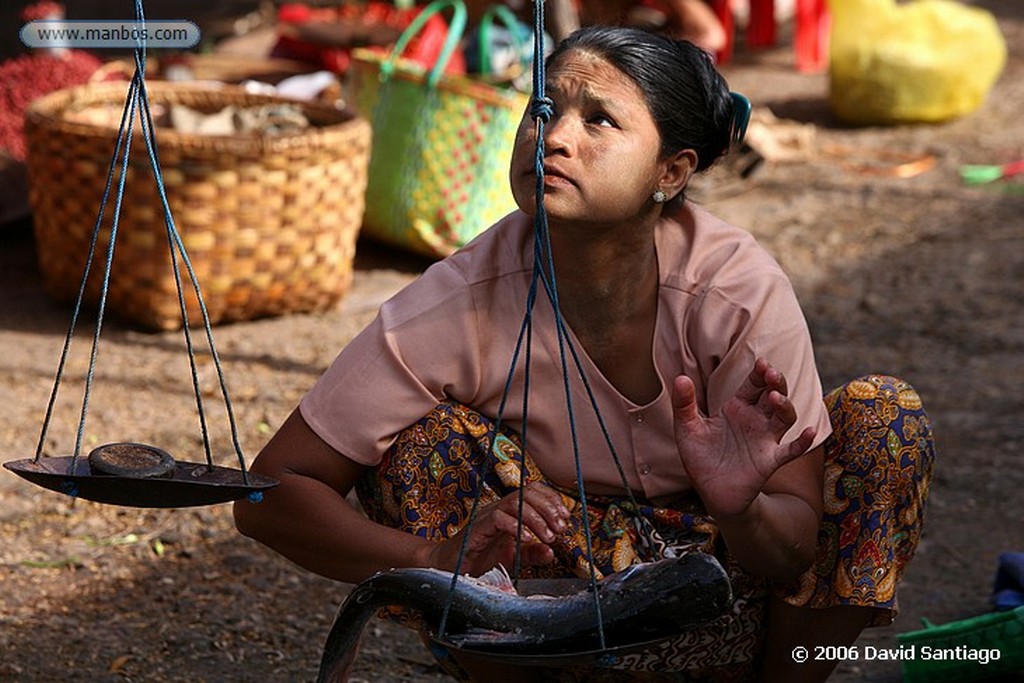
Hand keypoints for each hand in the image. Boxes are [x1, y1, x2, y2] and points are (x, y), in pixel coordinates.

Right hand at [426, 482, 569, 576]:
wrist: (449, 569)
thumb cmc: (479, 560)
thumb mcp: (512, 558)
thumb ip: (531, 553)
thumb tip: (552, 552)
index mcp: (509, 511)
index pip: (533, 491)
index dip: (552, 500)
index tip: (565, 518)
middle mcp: (499, 509)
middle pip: (527, 492)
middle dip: (549, 508)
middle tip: (560, 528)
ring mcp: (487, 516)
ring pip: (515, 502)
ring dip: (536, 517)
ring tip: (547, 536)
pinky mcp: (477, 528)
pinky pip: (497, 518)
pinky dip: (515, 526)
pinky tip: (526, 539)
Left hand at [672, 358, 815, 517]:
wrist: (709, 490)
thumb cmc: (700, 456)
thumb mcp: (687, 428)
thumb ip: (684, 404)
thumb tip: (680, 378)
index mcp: (737, 408)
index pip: (754, 384)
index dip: (760, 373)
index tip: (762, 363)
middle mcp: (755, 420)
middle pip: (773, 395)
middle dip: (775, 383)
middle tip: (771, 374)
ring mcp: (765, 440)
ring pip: (784, 418)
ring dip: (785, 406)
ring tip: (775, 398)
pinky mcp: (769, 461)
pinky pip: (791, 450)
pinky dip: (802, 442)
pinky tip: (810, 431)